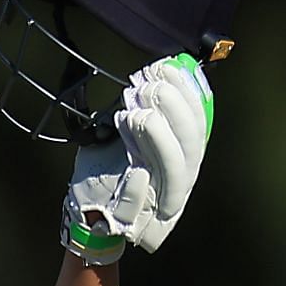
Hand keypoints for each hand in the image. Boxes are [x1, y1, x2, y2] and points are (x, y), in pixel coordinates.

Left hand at [62, 53, 213, 262]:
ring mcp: (159, 199)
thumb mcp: (126, 135)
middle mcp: (179, 177)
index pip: (199, 122)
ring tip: (132, 112)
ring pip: (172, 170)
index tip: (166, 67)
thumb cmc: (108, 170)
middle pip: (190, 144)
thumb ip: (141, 109)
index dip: (188, 93)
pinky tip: (134, 168)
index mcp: (182, 155)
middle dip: (172, 109)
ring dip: (156, 137)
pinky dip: (138, 185)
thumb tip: (152, 73)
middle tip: (145, 86)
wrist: (87, 213)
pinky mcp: (133, 217)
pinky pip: (142, 201)